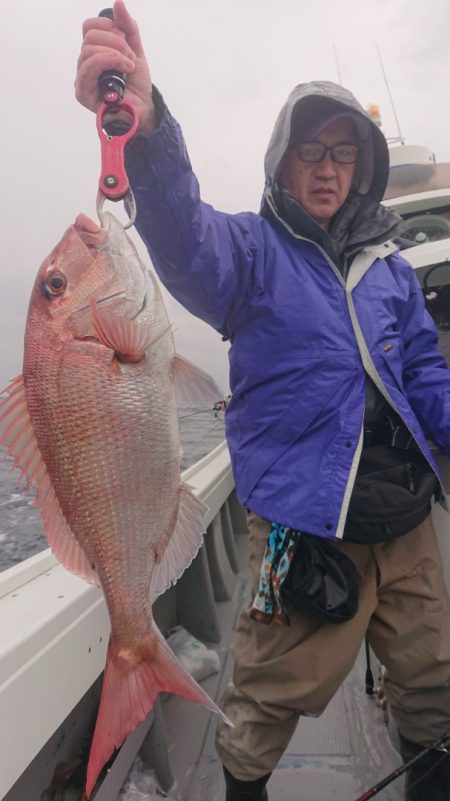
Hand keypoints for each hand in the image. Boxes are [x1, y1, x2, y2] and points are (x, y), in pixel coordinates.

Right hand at [75, 0, 155, 134]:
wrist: (144, 107)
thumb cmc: (136, 83)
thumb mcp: (135, 49)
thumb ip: (128, 27)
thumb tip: (118, 3)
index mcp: (93, 51)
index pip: (89, 26)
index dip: (109, 26)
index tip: (126, 39)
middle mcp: (85, 63)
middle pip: (90, 36)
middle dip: (116, 42)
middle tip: (130, 58)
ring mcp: (82, 78)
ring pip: (88, 50)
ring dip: (114, 54)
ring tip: (128, 66)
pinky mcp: (83, 93)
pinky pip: (88, 68)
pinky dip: (106, 61)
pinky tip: (122, 68)